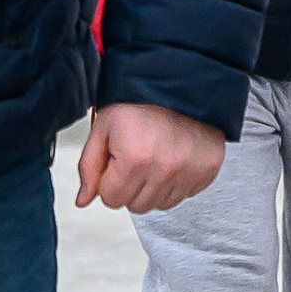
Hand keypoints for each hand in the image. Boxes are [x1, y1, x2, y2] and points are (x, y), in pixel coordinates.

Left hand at [73, 102, 225, 214]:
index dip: (109, 181)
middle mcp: (164, 170)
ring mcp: (188, 173)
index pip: (111, 199)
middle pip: (135, 206)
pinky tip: (170, 160)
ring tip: (153, 158)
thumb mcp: (103, 128)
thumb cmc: (140, 103)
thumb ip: (89, 167)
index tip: (116, 163)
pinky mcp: (206, 172)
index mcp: (135, 159)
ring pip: (159, 205)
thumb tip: (84, 199)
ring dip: (151, 187)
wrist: (181, 85)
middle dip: (129, 186)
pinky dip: (174, 183)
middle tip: (134, 159)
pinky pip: (183, 196)